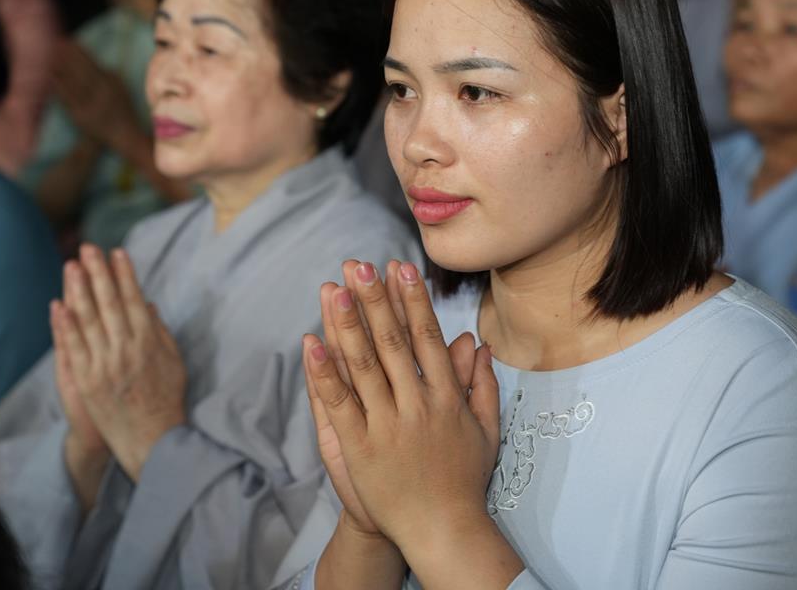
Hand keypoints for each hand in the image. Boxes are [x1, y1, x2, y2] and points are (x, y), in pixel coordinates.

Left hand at [51, 245, 187, 480]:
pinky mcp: (87, 381)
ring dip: (78, 289)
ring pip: (88, 319)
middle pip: (108, 302)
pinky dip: (65, 325)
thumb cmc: (167, 399)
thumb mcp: (173, 362)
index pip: (133, 299)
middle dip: (98, 272)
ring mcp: (104, 364)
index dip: (124, 274)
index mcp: (149, 341)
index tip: (116, 252)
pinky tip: (59, 304)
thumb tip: (148, 305)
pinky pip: (73, 347)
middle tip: (88, 248)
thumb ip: (160, 332)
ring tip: (71, 266)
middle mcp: (126, 348)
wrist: (152, 439)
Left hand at [53, 40, 144, 151]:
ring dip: (61, 68)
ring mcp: (88, 106)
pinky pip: (67, 98)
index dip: (81, 53)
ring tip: (52, 54)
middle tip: (58, 42)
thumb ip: (109, 74)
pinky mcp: (79, 116)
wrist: (123, 135)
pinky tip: (51, 75)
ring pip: (72, 83)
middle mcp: (100, 94)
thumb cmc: (122, 109)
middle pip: (81, 72)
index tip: (72, 41)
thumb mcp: (121, 88)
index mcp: (110, 86)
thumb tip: (94, 61)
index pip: (93, 66)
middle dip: (69, 57)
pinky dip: (59, 86)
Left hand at [304, 260, 506, 564]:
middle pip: (392, 342)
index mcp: (446, 397)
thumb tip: (478, 345)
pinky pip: (338, 403)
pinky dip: (324, 372)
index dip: (412, 301)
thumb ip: (481, 386)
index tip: (399, 267)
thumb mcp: (485, 431)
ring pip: (363, 365)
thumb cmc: (464, 482)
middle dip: (374, 299)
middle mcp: (417, 405)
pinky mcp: (360, 447)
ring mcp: (387, 425)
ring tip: (332, 289)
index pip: (426, 338)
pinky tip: (310, 342)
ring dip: (346, 323)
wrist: (443, 531)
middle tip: (359, 264)